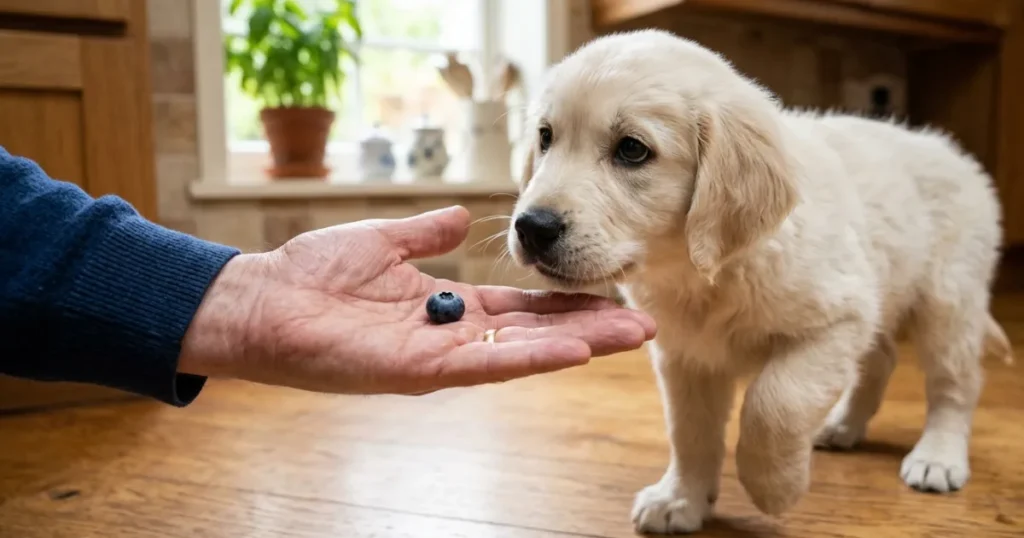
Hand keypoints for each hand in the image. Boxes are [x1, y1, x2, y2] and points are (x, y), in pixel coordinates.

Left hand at [179, 206, 655, 394]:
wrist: (260, 301)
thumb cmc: (310, 274)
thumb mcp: (380, 242)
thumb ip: (424, 235)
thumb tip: (458, 216)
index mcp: (447, 308)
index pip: (520, 307)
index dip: (565, 301)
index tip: (610, 289)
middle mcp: (452, 336)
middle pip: (535, 333)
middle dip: (590, 327)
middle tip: (645, 322)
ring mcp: (439, 357)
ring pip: (522, 353)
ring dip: (578, 344)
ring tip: (631, 335)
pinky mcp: (419, 371)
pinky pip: (485, 364)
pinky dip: (531, 358)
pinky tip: (574, 349)